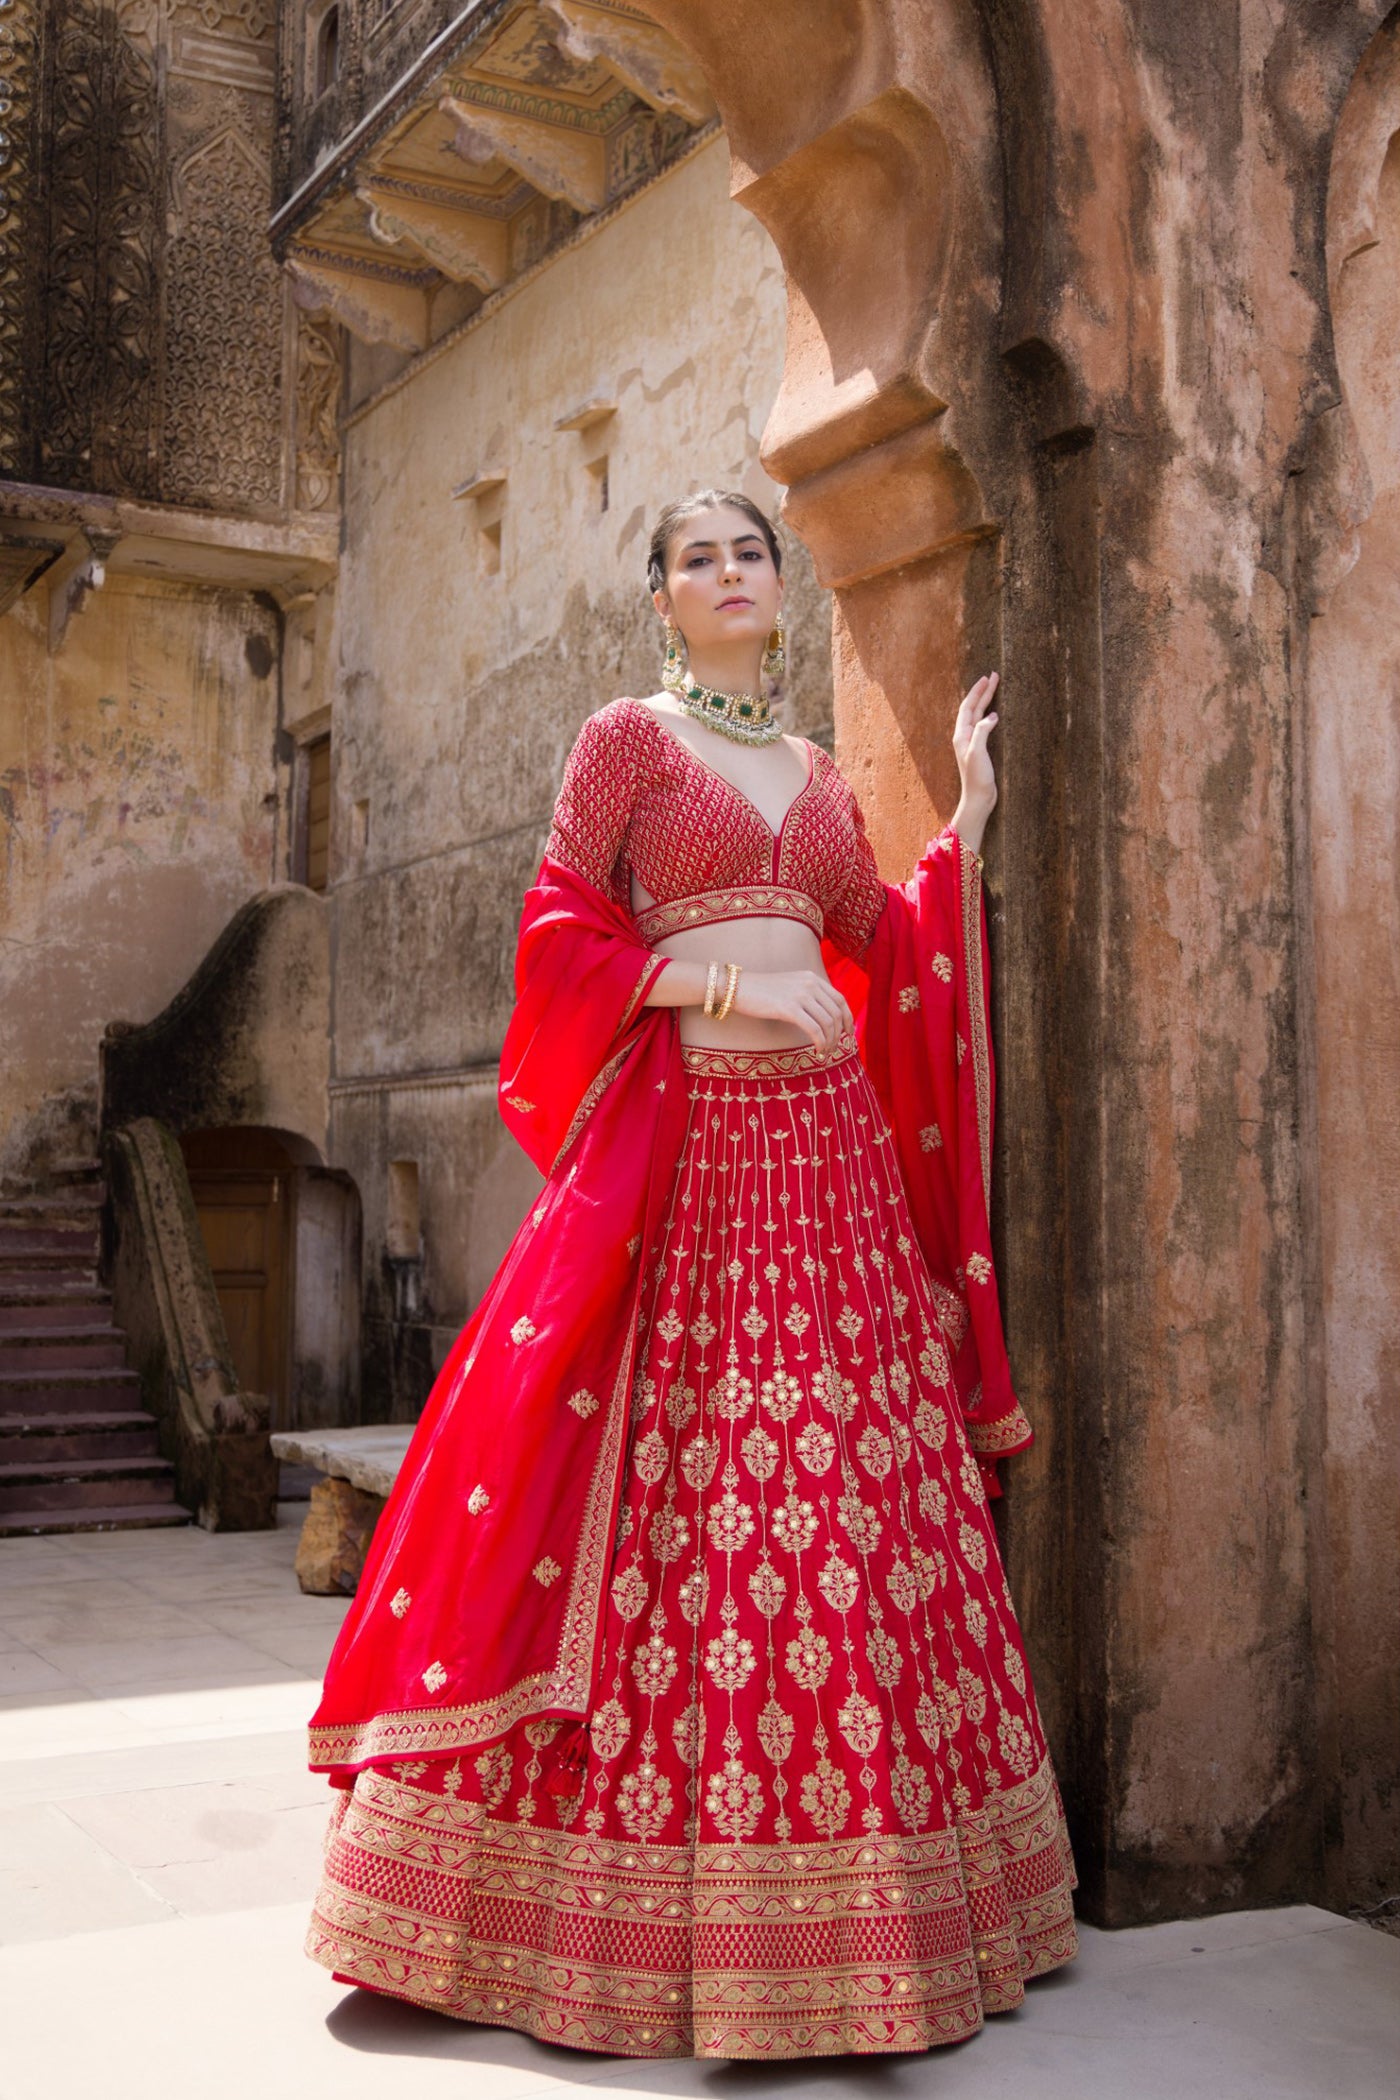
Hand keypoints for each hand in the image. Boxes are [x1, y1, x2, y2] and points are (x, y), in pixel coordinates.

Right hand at [732, 969, 853, 1051]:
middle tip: (834, 1048)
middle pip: (836, 1013)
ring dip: (829, 1041)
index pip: (839, 999)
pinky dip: (820, 1043)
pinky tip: (817, 1051)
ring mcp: (800, 995)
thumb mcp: (790, 986)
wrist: (738, 987)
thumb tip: (823, 1016)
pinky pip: (814, 1029)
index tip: (847, 1033)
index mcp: (812, 978)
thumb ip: (807, 995)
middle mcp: (810, 984)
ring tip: (824, 1052)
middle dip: (839, 1034)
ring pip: (827, 1023)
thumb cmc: (761, 991)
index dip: (847, 1018)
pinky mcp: (790, 1008)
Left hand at [951, 672, 998, 855]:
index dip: (978, 691)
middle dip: (983, 691)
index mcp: (962, 735)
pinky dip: (990, 715)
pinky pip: (984, 726)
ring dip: (985, 701)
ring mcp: (972, 743)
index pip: (968, 707)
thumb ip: (982, 732)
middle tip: (993, 676)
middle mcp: (965, 737)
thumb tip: (992, 715)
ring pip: (978, 715)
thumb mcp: (978, 753)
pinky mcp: (980, 750)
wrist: (978, 799)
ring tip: (993, 688)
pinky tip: (996, 713)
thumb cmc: (977, 778)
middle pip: (973, 708)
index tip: (988, 677)